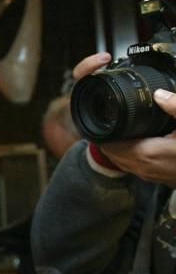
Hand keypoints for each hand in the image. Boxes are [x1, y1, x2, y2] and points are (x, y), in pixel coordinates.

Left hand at [73, 53, 175, 185]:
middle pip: (112, 155)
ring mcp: (150, 176)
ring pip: (122, 163)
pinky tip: (139, 145)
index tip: (104, 121)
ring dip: (118, 150)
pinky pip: (135, 168)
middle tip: (109, 124)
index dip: (105, 134)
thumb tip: (159, 94)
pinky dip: (130, 157)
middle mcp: (144, 168)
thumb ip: (175, 108)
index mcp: (147, 153)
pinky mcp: (158, 179)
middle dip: (109, 141)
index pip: (110, 146)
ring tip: (120, 133)